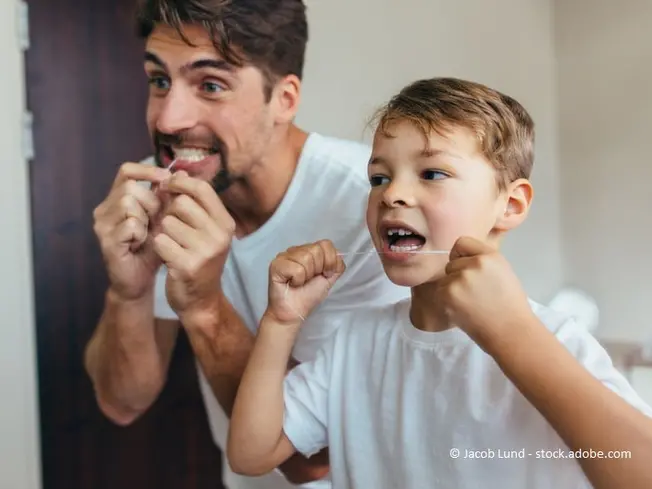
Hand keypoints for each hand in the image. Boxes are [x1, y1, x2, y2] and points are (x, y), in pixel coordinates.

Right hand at [93, 162, 169, 300]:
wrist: (140, 280)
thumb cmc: (151, 248)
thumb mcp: (163, 219)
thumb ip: (168, 198)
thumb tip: (182, 173)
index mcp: (117, 199)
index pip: (126, 171)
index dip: (146, 170)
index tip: (166, 177)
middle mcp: (105, 209)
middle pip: (130, 187)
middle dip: (151, 202)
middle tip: (156, 220)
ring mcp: (103, 225)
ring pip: (128, 203)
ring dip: (146, 218)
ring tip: (148, 233)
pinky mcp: (106, 241)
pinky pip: (130, 224)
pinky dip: (141, 233)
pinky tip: (141, 243)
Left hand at [152, 171, 234, 320]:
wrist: (201, 300)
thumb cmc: (198, 258)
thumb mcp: (205, 230)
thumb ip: (193, 202)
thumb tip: (177, 172)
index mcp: (225, 223)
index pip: (202, 188)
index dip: (180, 183)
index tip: (167, 187)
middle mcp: (220, 235)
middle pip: (181, 203)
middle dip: (169, 212)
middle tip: (169, 225)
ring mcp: (205, 251)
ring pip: (168, 222)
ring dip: (162, 231)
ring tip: (170, 244)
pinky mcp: (187, 266)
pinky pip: (160, 242)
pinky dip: (158, 247)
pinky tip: (166, 257)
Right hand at [266, 240, 344, 326]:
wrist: (294, 313)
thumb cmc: (309, 296)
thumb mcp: (329, 279)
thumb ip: (336, 265)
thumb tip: (339, 254)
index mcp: (308, 251)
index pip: (325, 244)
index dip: (329, 261)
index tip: (323, 274)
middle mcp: (295, 250)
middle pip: (316, 250)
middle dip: (317, 270)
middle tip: (308, 280)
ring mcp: (284, 256)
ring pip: (306, 258)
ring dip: (307, 276)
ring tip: (299, 283)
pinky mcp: (275, 264)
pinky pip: (296, 268)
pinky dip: (297, 280)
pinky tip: (291, 284)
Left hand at [434, 236, 534, 350]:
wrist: (511, 331)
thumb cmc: (509, 305)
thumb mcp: (502, 271)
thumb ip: (483, 260)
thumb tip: (460, 256)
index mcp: (490, 256)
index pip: (462, 242)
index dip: (462, 256)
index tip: (467, 268)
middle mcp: (475, 263)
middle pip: (452, 262)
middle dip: (458, 275)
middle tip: (475, 293)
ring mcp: (460, 278)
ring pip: (445, 278)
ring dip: (452, 289)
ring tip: (471, 303)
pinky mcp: (448, 293)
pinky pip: (440, 292)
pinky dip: (447, 301)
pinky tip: (464, 310)